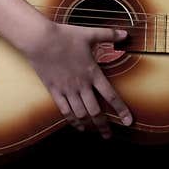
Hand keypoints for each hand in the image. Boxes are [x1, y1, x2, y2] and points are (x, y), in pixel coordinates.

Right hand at [22, 21, 132, 137]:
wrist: (40, 40)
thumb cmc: (65, 36)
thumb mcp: (90, 33)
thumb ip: (109, 35)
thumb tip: (125, 33)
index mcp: (93, 73)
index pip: (111, 96)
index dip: (121, 110)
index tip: (128, 121)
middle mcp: (81, 85)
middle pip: (95, 111)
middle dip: (103, 125)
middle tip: (109, 135)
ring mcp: (67, 89)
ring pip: (80, 114)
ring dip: (88, 124)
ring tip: (94, 131)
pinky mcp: (54, 90)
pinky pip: (64, 110)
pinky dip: (72, 120)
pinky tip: (77, 125)